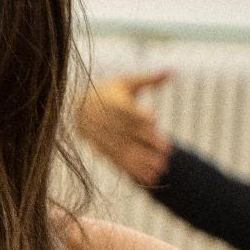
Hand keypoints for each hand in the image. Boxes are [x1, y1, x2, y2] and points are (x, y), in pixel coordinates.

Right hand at [77, 70, 174, 185]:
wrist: (77, 107)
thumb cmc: (109, 91)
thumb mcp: (126, 82)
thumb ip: (149, 79)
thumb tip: (172, 71)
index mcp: (111, 101)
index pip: (126, 109)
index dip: (139, 115)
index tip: (155, 119)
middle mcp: (105, 120)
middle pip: (127, 132)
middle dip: (147, 142)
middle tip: (168, 150)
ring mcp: (102, 137)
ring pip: (123, 150)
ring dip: (142, 160)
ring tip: (162, 168)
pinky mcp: (102, 150)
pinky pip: (118, 161)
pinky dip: (133, 170)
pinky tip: (149, 178)